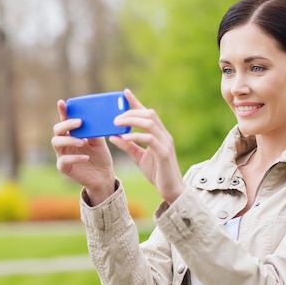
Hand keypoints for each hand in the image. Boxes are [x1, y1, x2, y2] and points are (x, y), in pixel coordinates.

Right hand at [51, 100, 115, 204]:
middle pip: (57, 130)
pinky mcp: (64, 167)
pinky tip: (86, 157)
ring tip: (83, 141)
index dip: (62, 111)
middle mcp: (65, 143)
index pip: (65, 120)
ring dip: (69, 140)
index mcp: (72, 134)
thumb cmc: (101, 156)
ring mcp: (62, 155)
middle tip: (80, 122)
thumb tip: (94, 118)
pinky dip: (74, 158)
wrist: (104, 176)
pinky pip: (64, 160)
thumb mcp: (99, 141)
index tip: (62, 102)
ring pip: (56, 143)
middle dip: (67, 124)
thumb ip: (94, 130)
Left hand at [109, 89, 184, 203]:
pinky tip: (124, 137)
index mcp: (159, 134)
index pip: (147, 113)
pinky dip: (136, 136)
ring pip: (150, 123)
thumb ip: (128, 146)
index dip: (136, 102)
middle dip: (131, 111)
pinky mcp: (164, 153)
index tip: (124, 93)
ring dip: (132, 121)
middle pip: (149, 114)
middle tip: (114, 117)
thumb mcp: (139, 157)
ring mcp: (166, 143)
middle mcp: (164, 135)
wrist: (172, 191)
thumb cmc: (157, 173)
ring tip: (116, 124)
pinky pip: (150, 139)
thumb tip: (113, 135)